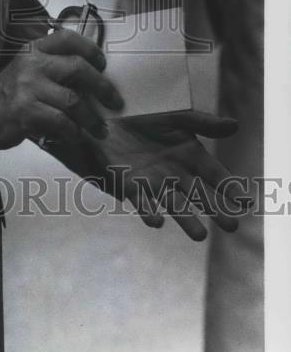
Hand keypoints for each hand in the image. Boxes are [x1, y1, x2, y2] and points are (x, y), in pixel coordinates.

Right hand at [0, 29, 123, 150]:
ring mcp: (27, 87)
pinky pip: (61, 122)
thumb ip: (53, 67)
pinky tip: (75, 136)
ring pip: (73, 100)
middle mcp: (31, 64)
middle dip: (102, 87)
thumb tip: (94, 79)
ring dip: (91, 119)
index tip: (103, 64)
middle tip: (114, 101)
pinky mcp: (26, 111)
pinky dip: (73, 132)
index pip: (67, 38)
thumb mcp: (27, 70)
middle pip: (78, 68)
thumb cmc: (10, 94)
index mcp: (33, 49)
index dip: (90, 49)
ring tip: (99, 129)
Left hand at [59, 110, 248, 240]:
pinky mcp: (128, 185)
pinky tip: (156, 221)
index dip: (230, 187)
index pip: (215, 175)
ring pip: (173, 203)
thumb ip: (202, 122)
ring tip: (199, 235)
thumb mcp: (175, 116)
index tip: (245, 202)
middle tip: (231, 225)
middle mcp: (175, 174)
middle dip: (216, 209)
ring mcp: (153, 182)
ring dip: (185, 219)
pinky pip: (140, 201)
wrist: (106, 118)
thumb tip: (235, 125)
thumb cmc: (144, 118)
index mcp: (190, 156)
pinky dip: (148, 211)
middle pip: (199, 194)